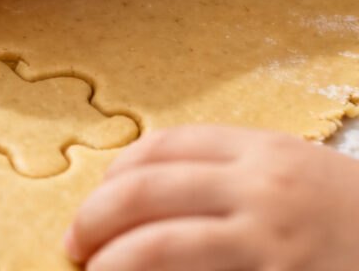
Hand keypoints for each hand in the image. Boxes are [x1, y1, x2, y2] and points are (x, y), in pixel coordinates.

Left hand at [66, 125, 358, 270]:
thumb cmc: (356, 220)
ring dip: (112, 261)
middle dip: (95, 217)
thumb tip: (148, 200)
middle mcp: (260, 188)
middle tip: (76, 243)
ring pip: (157, 244)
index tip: (96, 197)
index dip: (114, 173)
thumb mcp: (299, 177)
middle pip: (144, 190)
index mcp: (262, 151)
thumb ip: (234, 177)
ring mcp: (269, 241)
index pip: (161, 147)